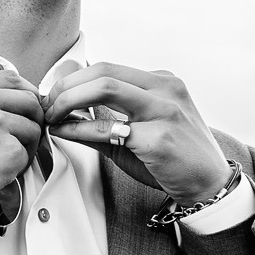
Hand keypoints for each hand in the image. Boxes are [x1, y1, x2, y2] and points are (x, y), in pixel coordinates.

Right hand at [0, 57, 45, 218]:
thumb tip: (6, 98)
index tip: (27, 103)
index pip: (10, 77)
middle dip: (33, 118)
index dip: (25, 91)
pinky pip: (27, 153)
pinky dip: (18, 165)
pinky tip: (0, 170)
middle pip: (29, 99)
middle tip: (24, 134)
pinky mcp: (8, 149)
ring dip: (26, 144)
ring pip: (33, 127)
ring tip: (5, 156)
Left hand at [45, 63, 230, 203]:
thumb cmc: (170, 158)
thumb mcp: (136, 129)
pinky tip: (63, 134)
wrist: (208, 186)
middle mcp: (166, 88)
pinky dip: (77, 129)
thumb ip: (101, 116)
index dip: (71, 80)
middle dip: (65, 87)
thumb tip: (60, 107)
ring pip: (104, 88)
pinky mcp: (159, 137)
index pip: (106, 68)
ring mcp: (165, 110)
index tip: (51, 97)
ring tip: (51, 117)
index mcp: (161, 82)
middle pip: (102, 71)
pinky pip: (106, 128)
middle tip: (46, 107)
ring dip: (67, 101)